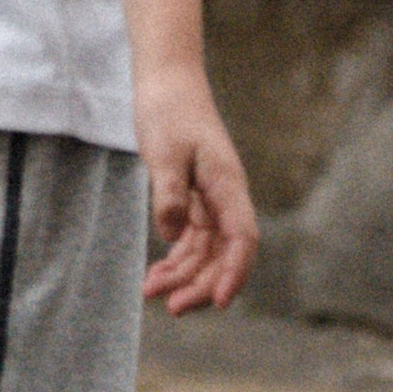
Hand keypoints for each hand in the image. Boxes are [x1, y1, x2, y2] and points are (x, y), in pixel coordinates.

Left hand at [136, 71, 257, 313]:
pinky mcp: (193, 200)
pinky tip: (156, 274)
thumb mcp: (164, 151)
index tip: (221, 302)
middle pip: (224, 254)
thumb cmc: (168, 111)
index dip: (234, 272)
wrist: (167, 83)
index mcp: (227, 185)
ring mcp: (211, 201)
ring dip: (183, 275)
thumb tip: (171, 234)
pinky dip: (175, 259)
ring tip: (151, 291)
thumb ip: (169, 193)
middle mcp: (225, 198)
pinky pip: (191, 240)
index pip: (241, 239)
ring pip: (206, 252)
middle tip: (171, 308)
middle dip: (202, 284)